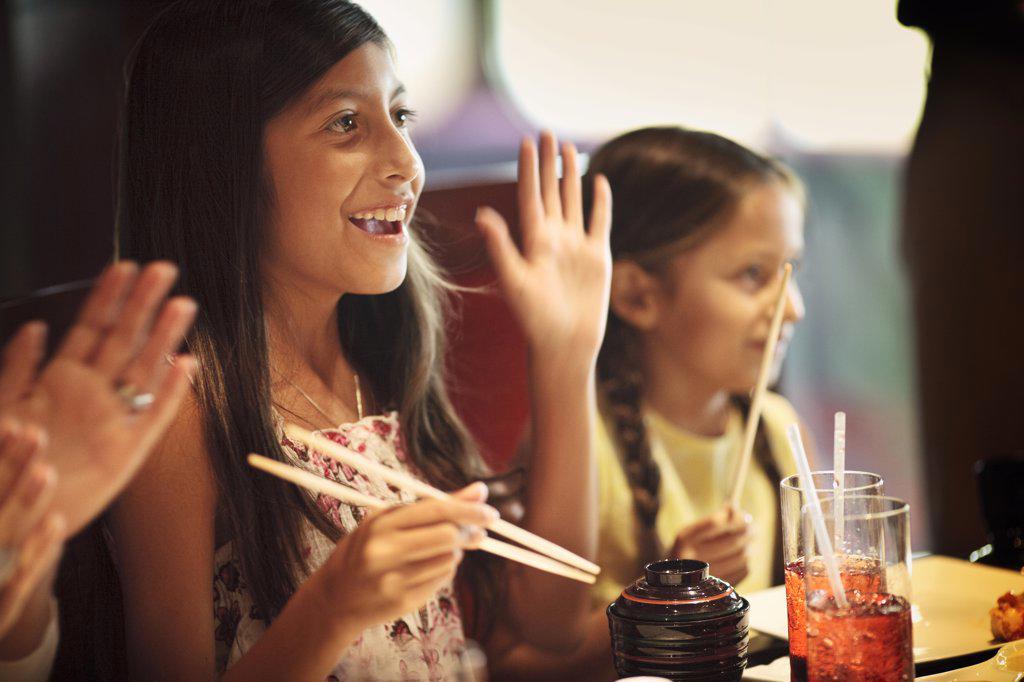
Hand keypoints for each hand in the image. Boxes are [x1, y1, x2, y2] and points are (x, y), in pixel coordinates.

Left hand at [0, 261, 196, 535]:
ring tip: (182, 305)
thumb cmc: (5, 465)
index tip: (124, 268)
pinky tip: (187, 365)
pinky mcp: (128, 452)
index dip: (108, 297)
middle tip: (163, 270)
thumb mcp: (0, 411)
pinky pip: (156, 416)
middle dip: (143, 303)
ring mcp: (113, 420)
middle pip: (123, 340)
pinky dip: (173, 391)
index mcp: (60, 381)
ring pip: (144, 369)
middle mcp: (92, 395)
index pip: (91, 328)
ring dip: (163, 337)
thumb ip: (17, 369)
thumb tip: (35, 327)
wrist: (15, 518)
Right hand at [0, 420, 63, 638]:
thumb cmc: (2, 562)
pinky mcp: (0, 608)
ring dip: (24, 501)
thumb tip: (17, 435)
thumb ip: (9, 492)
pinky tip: (57, 521)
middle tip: (33, 433)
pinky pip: (18, 579)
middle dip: (10, 467)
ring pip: (4, 534)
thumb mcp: (8, 532)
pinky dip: (36, 550)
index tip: (12, 424)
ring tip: (46, 470)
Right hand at [311, 482, 498, 631]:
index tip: (491, 512)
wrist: (334, 598)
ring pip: (450, 559)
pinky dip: (445, 570)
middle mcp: (384, 551)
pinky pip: (443, 579)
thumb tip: (481, 490)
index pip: (436, 511)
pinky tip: (429, 567)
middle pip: (448, 537)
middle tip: (479, 532)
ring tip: (441, 549)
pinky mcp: (403, 601)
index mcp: (381, 523)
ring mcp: (393, 579)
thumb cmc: (366, 549)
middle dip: (470, 532)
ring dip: (456, 552)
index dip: (469, 510)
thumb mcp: (390, 520)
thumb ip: (436, 505)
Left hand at [475, 131, 611, 364]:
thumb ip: (500, 245)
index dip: (528, 169)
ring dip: (570, 175)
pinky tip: (599, 182)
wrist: (565, 343)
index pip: (530, 196)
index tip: (526, 141)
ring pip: (573, 200)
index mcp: (533, 241)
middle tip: (546, 132)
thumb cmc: (535, 318)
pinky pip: (600, 221)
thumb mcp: (515, 280)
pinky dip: (600, 201)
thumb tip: (482, 214)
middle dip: (548, 162)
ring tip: (567, 147)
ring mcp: (576, 245)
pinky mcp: (597, 257)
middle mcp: (554, 238)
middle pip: (551, 191)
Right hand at [670, 507, 753, 586]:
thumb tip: (738, 511)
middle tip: (752, 527)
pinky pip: (743, 571)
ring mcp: (707, 577)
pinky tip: (739, 558)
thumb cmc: (690, 550)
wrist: (677, 580)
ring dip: (748, 547)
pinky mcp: (719, 588)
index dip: (734, 518)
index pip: (715, 522)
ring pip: (742, 557)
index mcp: (685, 539)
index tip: (744, 514)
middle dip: (747, 532)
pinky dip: (746, 562)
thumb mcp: (694, 532)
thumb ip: (714, 520)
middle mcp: (693, 559)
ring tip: (746, 542)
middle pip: (732, 542)